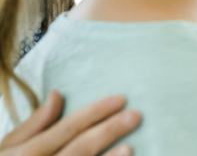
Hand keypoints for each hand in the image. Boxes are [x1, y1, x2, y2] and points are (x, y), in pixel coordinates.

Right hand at [0, 91, 139, 155]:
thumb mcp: (7, 149)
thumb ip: (33, 125)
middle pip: (78, 150)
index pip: (66, 128)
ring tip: (129, 148)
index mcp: (25, 154)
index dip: (94, 112)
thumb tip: (58, 94)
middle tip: (135, 116)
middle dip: (107, 131)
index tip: (120, 99)